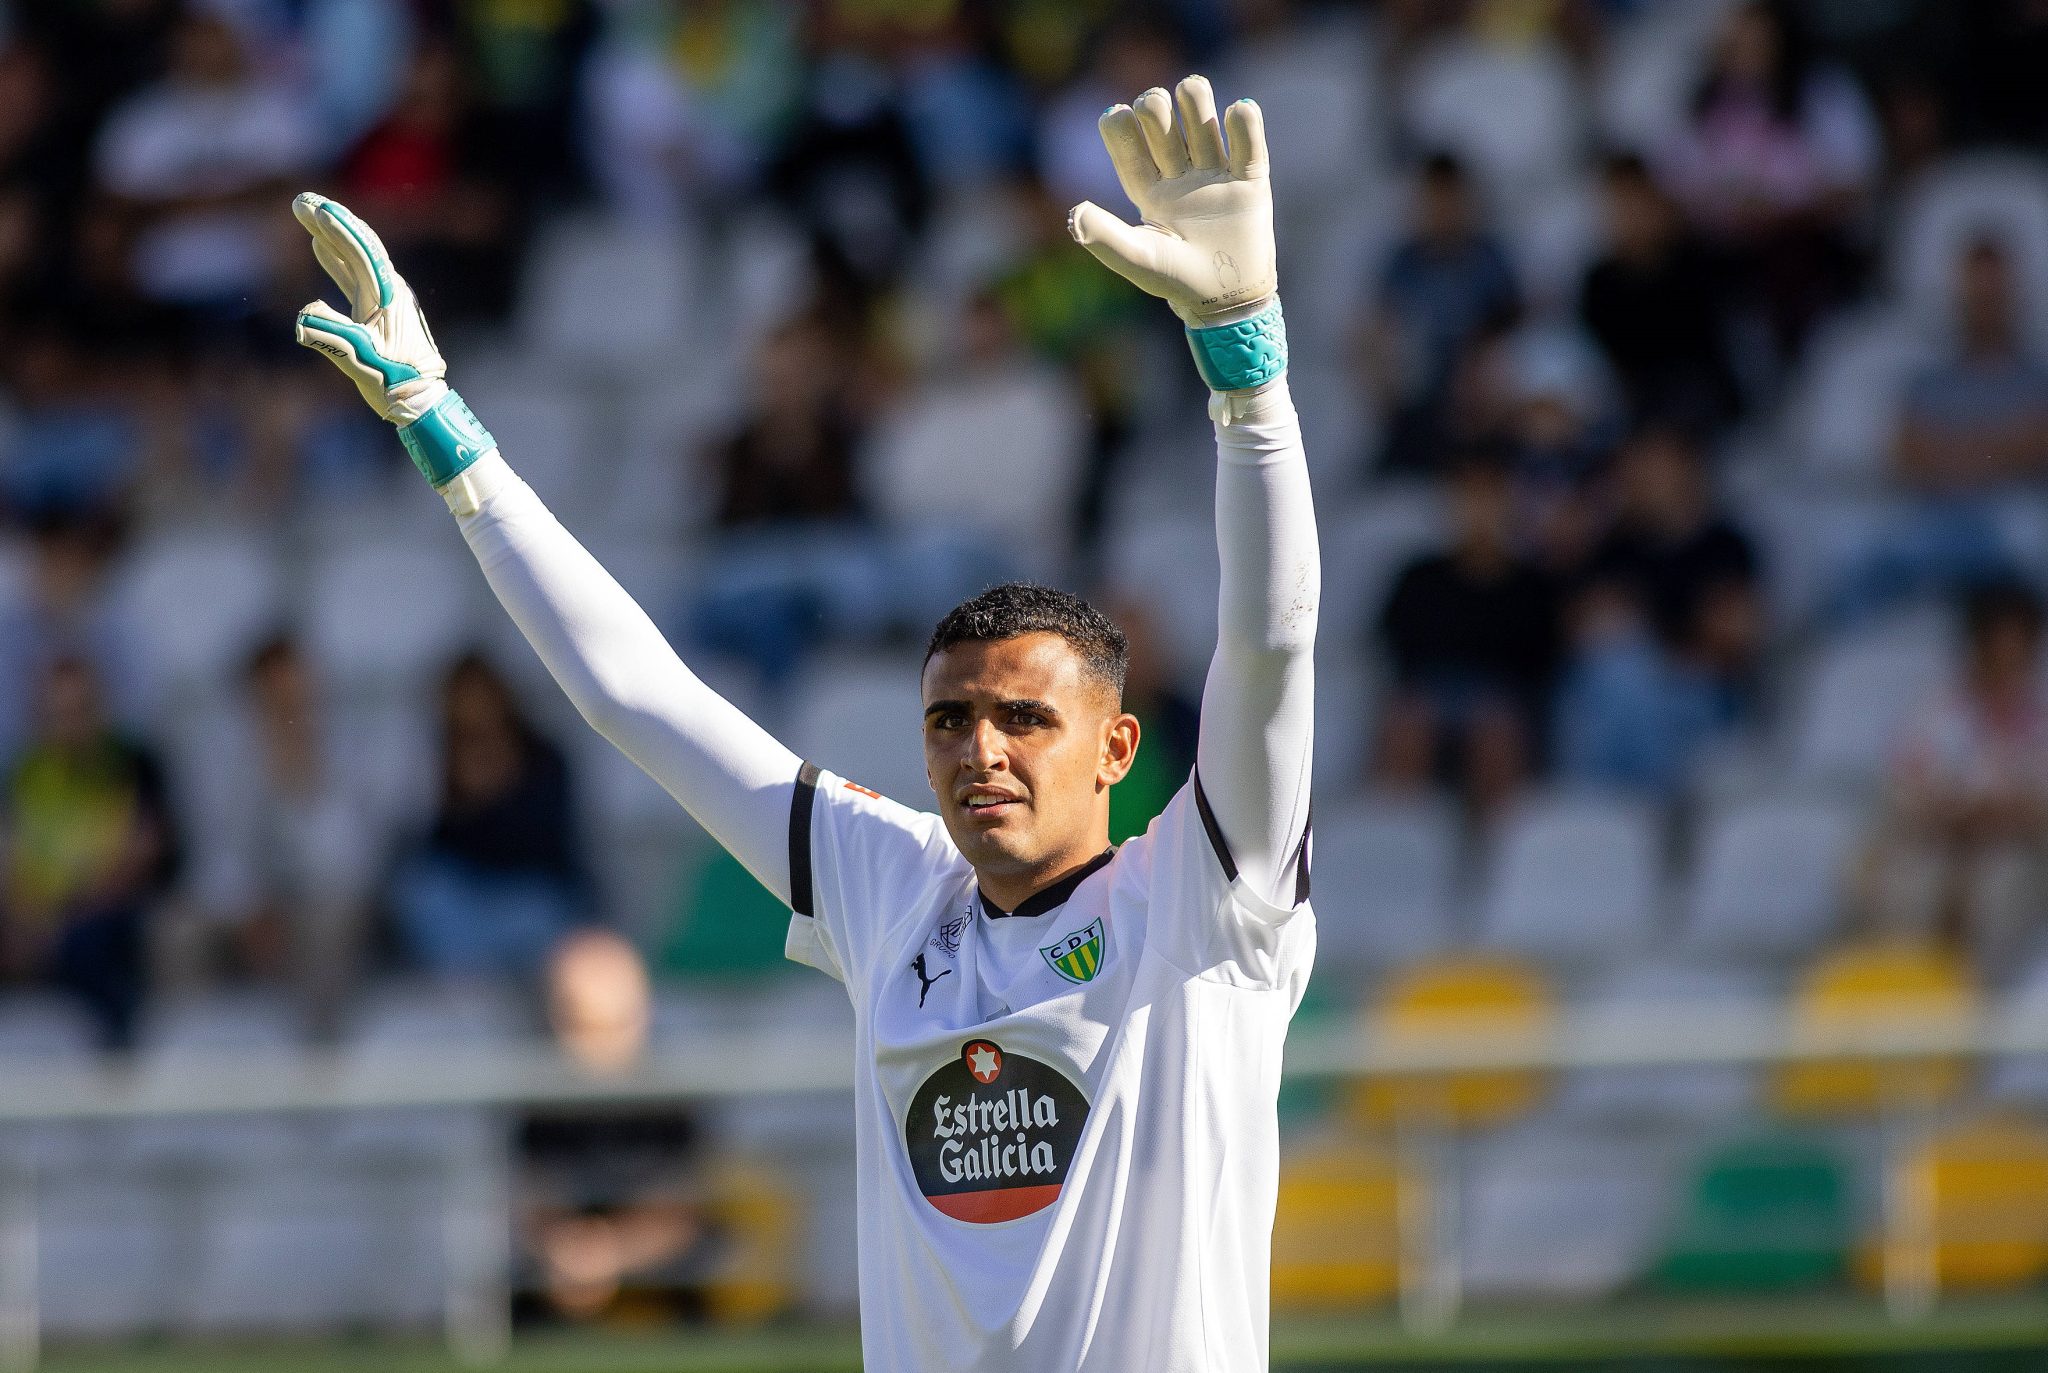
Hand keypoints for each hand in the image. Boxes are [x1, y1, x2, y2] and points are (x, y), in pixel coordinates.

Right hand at [291, 192, 447, 425]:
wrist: (421, 400)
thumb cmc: (394, 382)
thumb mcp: (361, 359)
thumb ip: (332, 336)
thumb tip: (303, 314)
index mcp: (388, 295)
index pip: (360, 251)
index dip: (336, 227)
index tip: (312, 208)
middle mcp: (389, 290)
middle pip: (358, 244)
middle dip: (331, 221)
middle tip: (302, 201)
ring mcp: (385, 298)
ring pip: (354, 257)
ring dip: (331, 236)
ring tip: (307, 215)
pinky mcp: (378, 310)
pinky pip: (354, 275)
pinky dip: (336, 259)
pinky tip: (319, 248)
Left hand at [1068, 75, 1274, 325]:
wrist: (1226, 301)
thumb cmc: (1176, 282)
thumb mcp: (1139, 259)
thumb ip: (1106, 237)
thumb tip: (1075, 213)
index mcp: (1147, 189)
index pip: (1128, 144)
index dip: (1120, 125)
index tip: (1117, 115)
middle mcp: (1178, 175)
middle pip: (1162, 121)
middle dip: (1154, 106)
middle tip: (1155, 111)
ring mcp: (1214, 175)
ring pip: (1202, 119)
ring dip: (1194, 97)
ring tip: (1191, 92)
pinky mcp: (1250, 182)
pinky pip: (1249, 144)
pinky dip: (1244, 123)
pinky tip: (1237, 111)